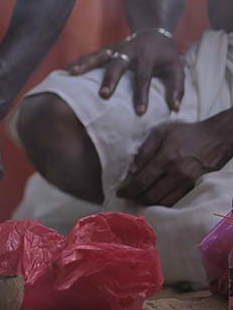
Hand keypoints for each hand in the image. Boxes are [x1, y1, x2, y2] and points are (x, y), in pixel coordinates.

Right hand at [66, 30, 184, 115]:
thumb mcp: (177, 67)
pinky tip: (66, 70)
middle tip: (104, 95)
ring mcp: (115, 48)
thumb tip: (174, 108)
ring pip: (99, 56)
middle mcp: (129, 50)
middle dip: (110, 79)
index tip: (140, 112)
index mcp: (147, 56)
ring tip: (72, 74)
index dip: (142, 94)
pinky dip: (78, 61)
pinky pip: (89, 55)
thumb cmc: (165, 56)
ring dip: (85, 64)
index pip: (144, 77)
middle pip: (118, 64)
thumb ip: (177, 87)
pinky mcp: (106, 49)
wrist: (154, 33)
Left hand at [116, 119, 232, 205]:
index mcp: (166, 158)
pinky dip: (162, 203)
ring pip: (163, 201)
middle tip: (126, 196)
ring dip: (147, 203)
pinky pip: (176, 201)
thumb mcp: (161, 132)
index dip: (128, 189)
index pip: (141, 181)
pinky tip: (154, 199)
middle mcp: (177, 173)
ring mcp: (188, 182)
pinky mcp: (195, 187)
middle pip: (150, 195)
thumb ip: (144, 150)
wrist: (216, 138)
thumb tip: (131, 170)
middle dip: (135, 198)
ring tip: (137, 198)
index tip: (119, 192)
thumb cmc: (186, 133)